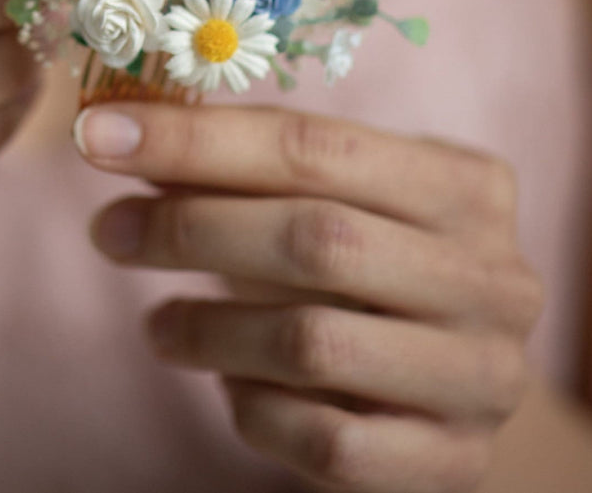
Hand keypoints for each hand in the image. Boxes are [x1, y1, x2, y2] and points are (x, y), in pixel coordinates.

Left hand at [74, 102, 543, 492]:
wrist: (455, 383)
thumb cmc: (370, 264)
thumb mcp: (321, 199)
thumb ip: (236, 167)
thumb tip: (117, 131)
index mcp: (465, 185)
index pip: (313, 144)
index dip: (195, 138)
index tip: (98, 133)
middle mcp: (493, 277)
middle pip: (315, 237)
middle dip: (191, 228)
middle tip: (110, 230)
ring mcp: (481, 376)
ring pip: (312, 344)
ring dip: (208, 328)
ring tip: (157, 325)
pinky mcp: (454, 462)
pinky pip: (325, 441)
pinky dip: (254, 409)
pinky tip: (228, 387)